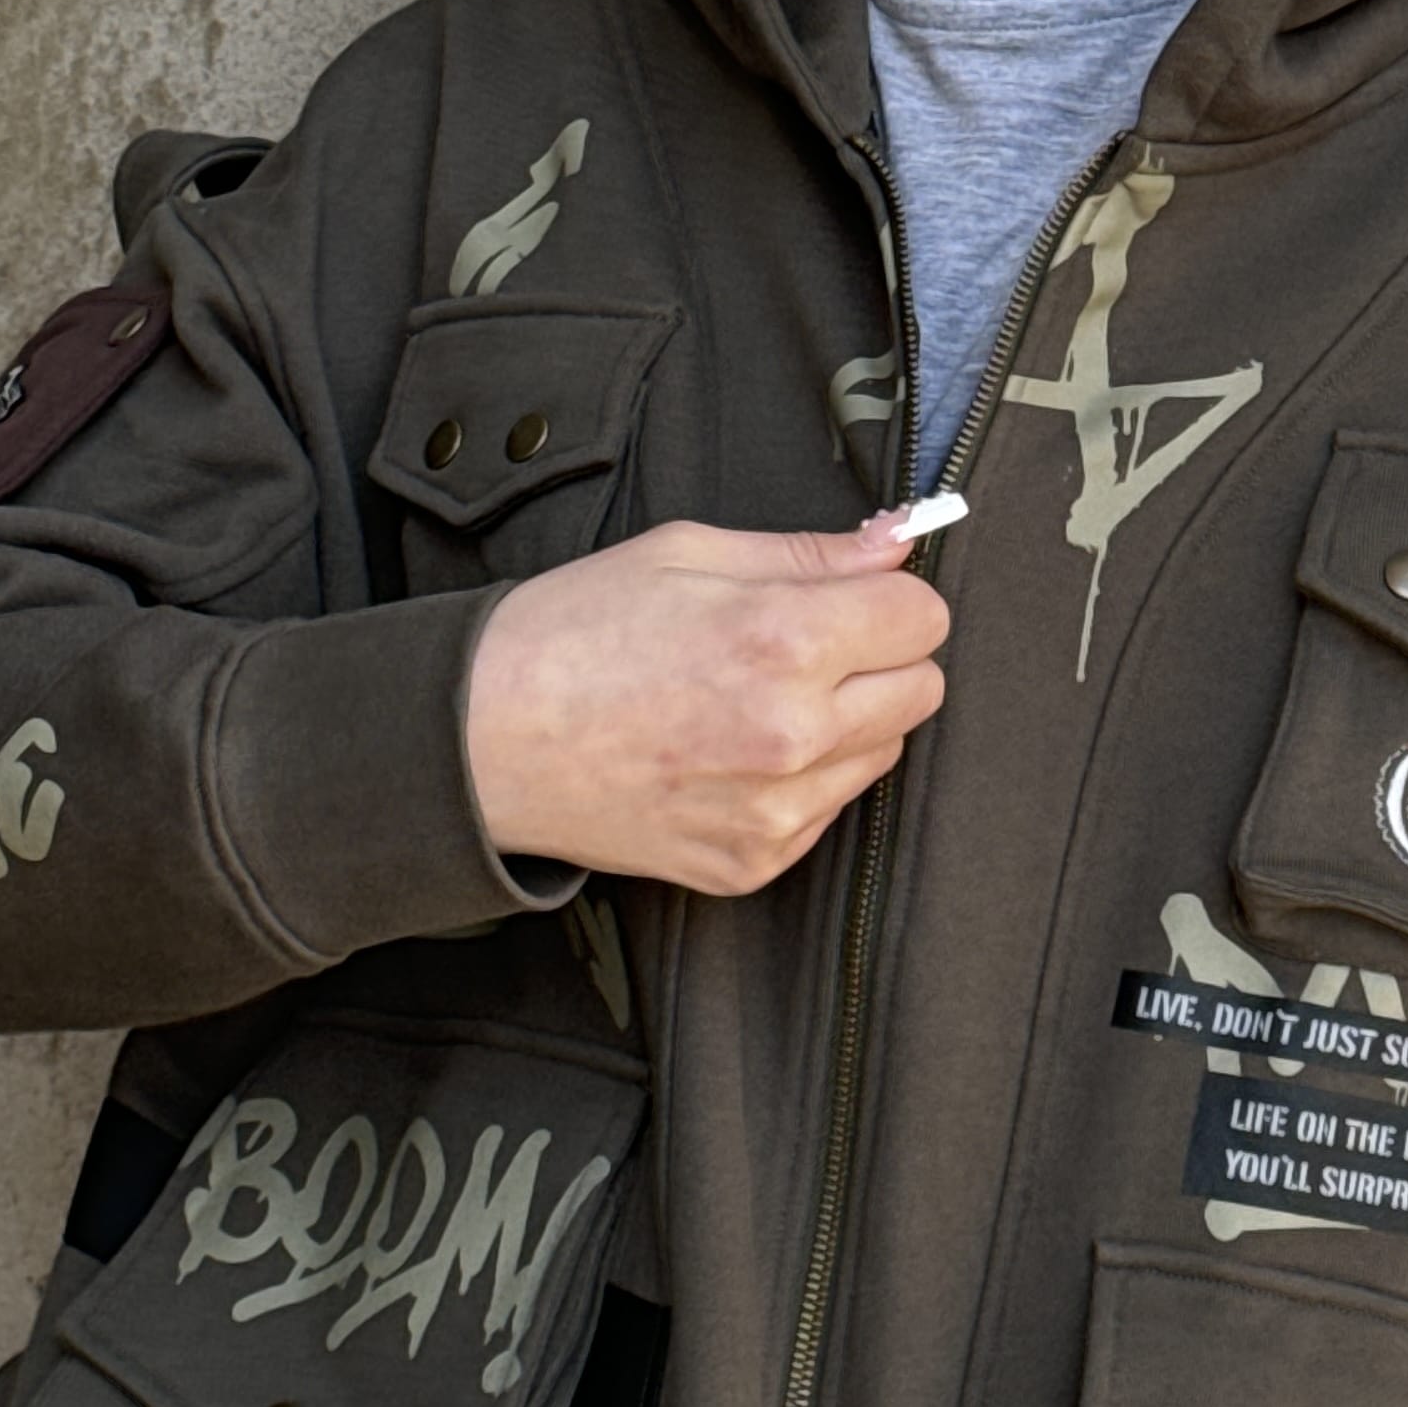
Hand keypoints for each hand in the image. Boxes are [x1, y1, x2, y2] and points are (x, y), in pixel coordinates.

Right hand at [463, 515, 951, 890]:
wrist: (483, 740)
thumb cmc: (571, 634)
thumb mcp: (688, 554)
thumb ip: (809, 553)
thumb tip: (896, 543)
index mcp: (783, 640)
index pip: (924, 617)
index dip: (888, 597)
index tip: (851, 597)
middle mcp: (792, 735)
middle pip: (922, 689)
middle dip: (879, 658)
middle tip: (805, 646)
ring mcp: (774, 811)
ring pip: (883, 754)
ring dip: (845, 722)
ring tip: (755, 699)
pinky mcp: (752, 863)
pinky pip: (827, 811)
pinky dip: (799, 782)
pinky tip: (729, 752)